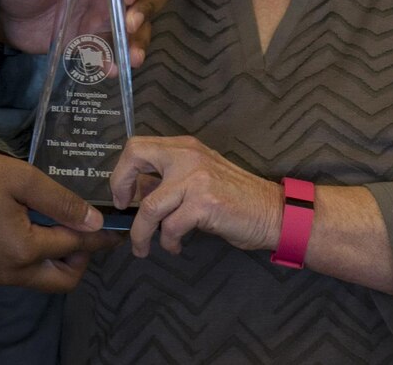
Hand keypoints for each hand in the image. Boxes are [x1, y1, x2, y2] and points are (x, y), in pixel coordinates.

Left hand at [0, 0, 170, 66]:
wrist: (3, 18)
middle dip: (148, 7)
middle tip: (131, 24)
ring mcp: (106, 15)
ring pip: (140, 24)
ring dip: (141, 39)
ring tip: (133, 58)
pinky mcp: (95, 40)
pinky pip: (115, 51)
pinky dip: (117, 61)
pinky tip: (112, 71)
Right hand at [0, 151, 118, 290]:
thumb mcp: (20, 178)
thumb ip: (59, 201)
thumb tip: (94, 222)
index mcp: (23, 250)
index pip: (75, 246)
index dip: (100, 237)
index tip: (118, 230)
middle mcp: (10, 273)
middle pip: (61, 281)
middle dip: (81, 259)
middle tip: (85, 231)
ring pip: (38, 279)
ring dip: (55, 260)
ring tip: (57, 226)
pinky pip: (17, 274)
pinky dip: (32, 259)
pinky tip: (28, 230)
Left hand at [108, 135, 280, 257]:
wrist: (273, 211)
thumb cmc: (236, 198)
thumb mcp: (199, 178)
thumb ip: (169, 180)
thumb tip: (135, 191)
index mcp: (185, 147)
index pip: (139, 145)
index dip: (122, 170)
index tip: (122, 194)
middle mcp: (188, 156)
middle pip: (136, 156)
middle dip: (119, 184)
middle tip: (122, 209)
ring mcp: (196, 178)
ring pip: (149, 205)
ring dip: (141, 232)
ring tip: (142, 248)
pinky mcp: (204, 203)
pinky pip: (170, 227)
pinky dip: (168, 242)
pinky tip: (175, 246)